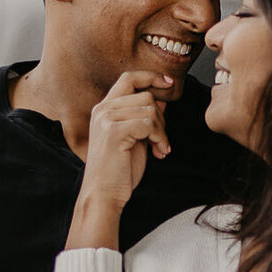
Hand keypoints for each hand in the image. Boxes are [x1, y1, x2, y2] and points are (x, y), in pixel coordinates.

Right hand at [76, 72, 174, 213]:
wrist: (104, 194)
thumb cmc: (119, 170)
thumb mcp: (135, 138)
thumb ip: (144, 116)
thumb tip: (162, 99)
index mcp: (104, 109)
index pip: (128, 78)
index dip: (150, 76)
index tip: (169, 82)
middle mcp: (103, 109)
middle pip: (145, 95)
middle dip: (161, 117)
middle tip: (161, 140)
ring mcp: (106, 119)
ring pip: (150, 109)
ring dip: (162, 131)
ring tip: (159, 148)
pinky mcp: (114, 131)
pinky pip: (149, 123)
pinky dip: (160, 138)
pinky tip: (159, 153)